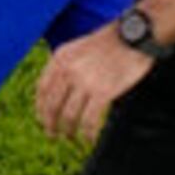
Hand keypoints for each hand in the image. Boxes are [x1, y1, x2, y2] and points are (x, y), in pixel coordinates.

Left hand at [33, 23, 155, 142]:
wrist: (134, 35)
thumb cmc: (111, 41)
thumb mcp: (79, 47)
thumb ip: (66, 65)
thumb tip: (59, 90)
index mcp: (60, 58)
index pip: (41, 89)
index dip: (39, 107)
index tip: (42, 118)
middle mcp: (68, 71)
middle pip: (52, 105)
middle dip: (50, 124)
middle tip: (53, 135)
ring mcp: (85, 82)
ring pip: (69, 116)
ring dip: (68, 131)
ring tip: (71, 138)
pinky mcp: (103, 92)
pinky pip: (90, 120)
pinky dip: (88, 133)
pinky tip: (89, 139)